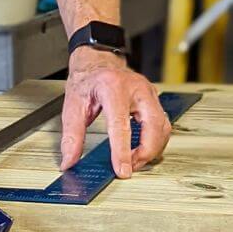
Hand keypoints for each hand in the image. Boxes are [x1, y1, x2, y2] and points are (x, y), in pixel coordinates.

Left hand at [59, 48, 171, 178]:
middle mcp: (136, 88)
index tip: (122, 170)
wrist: (97, 61)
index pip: (121, 123)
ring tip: (133, 161)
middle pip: (153, 126)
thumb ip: (72, 135)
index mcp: (112, 87)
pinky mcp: (154, 99)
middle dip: (145, 153)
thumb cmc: (87, 80)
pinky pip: (162, 125)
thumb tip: (70, 160)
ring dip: (151, 149)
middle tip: (129, 168)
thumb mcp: (73, 105)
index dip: (122, 150)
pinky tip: (141, 149)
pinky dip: (155, 141)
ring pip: (163, 127)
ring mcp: (148, 92)